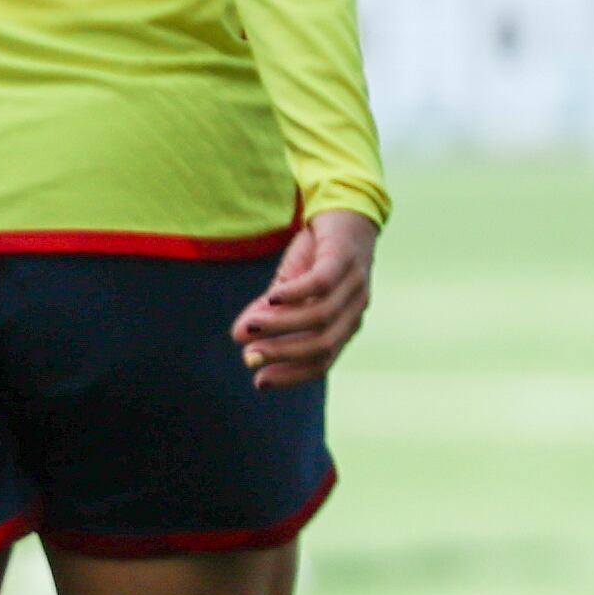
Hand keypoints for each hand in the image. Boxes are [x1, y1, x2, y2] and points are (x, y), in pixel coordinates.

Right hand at [232, 209, 376, 390]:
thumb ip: (268, 313)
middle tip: (249, 357)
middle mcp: (355, 309)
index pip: (322, 361)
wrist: (343, 212)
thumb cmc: (316, 256)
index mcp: (345, 325)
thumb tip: (238, 336)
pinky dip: (294, 294)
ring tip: (251, 327)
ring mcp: (354, 284)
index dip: (292, 375)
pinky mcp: (344, 259)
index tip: (260, 382)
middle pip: (322, 343)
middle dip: (283, 354)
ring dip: (281, 326)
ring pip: (319, 316)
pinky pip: (320, 284)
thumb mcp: (288, 289)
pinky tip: (270, 297)